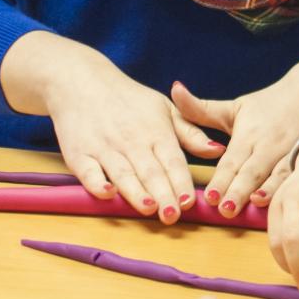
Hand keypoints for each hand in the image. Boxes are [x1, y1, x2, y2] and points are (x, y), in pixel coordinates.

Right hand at [2, 31, 223, 224]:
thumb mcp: (164, 109)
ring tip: (149, 208)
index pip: (172, 160)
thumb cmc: (129, 100)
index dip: (181, 181)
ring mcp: (104, 148)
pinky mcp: (79, 154)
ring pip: (123, 173)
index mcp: (155, 131)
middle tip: (173, 216)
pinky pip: (88, 172)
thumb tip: (218, 151)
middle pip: (150, 171)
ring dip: (135, 192)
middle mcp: (131, 140)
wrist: (82, 82)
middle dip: (162, 194)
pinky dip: (96, 183)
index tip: (189, 202)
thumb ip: (190, 133)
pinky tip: (107, 193)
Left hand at [173, 52, 298, 218]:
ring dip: (268, 190)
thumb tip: (174, 89)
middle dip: (239, 189)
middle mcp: (270, 145)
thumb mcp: (235, 107)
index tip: (210, 196)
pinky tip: (287, 203)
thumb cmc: (269, 105)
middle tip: (226, 209)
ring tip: (255, 204)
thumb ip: (202, 109)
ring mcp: (292, 152)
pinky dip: (292, 189)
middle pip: (253, 170)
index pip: (232, 160)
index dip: (222, 178)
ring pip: (279, 175)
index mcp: (250, 134)